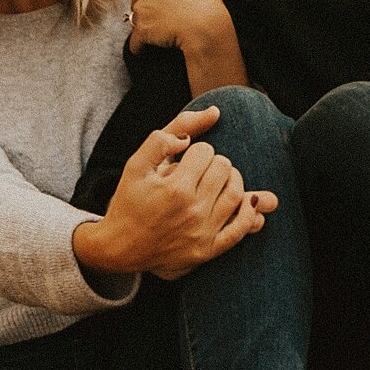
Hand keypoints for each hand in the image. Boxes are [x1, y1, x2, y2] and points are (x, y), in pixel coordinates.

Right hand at [73, 104, 275, 279]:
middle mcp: (192, 211)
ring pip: (237, 193)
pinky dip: (250, 212)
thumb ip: (163, 138)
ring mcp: (202, 233)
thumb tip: (205, 119)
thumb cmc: (128, 203)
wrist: (119, 249)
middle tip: (200, 171)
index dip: (196, 150)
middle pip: (224, 168)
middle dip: (213, 163)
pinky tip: (247, 201)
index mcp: (174, 188)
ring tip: (217, 181)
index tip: (184, 161)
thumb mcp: (135, 165)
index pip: (205, 151)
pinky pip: (240, 229)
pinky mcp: (208, 250)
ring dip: (231, 180)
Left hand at [129, 0, 234, 57]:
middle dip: (146, 13)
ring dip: (144, 29)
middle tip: (162, 23)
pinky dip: (139, 48)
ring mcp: (141, 10)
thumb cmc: (208, 5)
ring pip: (135, 22)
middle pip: (138, 3)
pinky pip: (135, 42)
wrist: (206, 28)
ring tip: (158, 37)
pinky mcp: (140, 30)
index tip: (166, 8)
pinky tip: (146, 51)